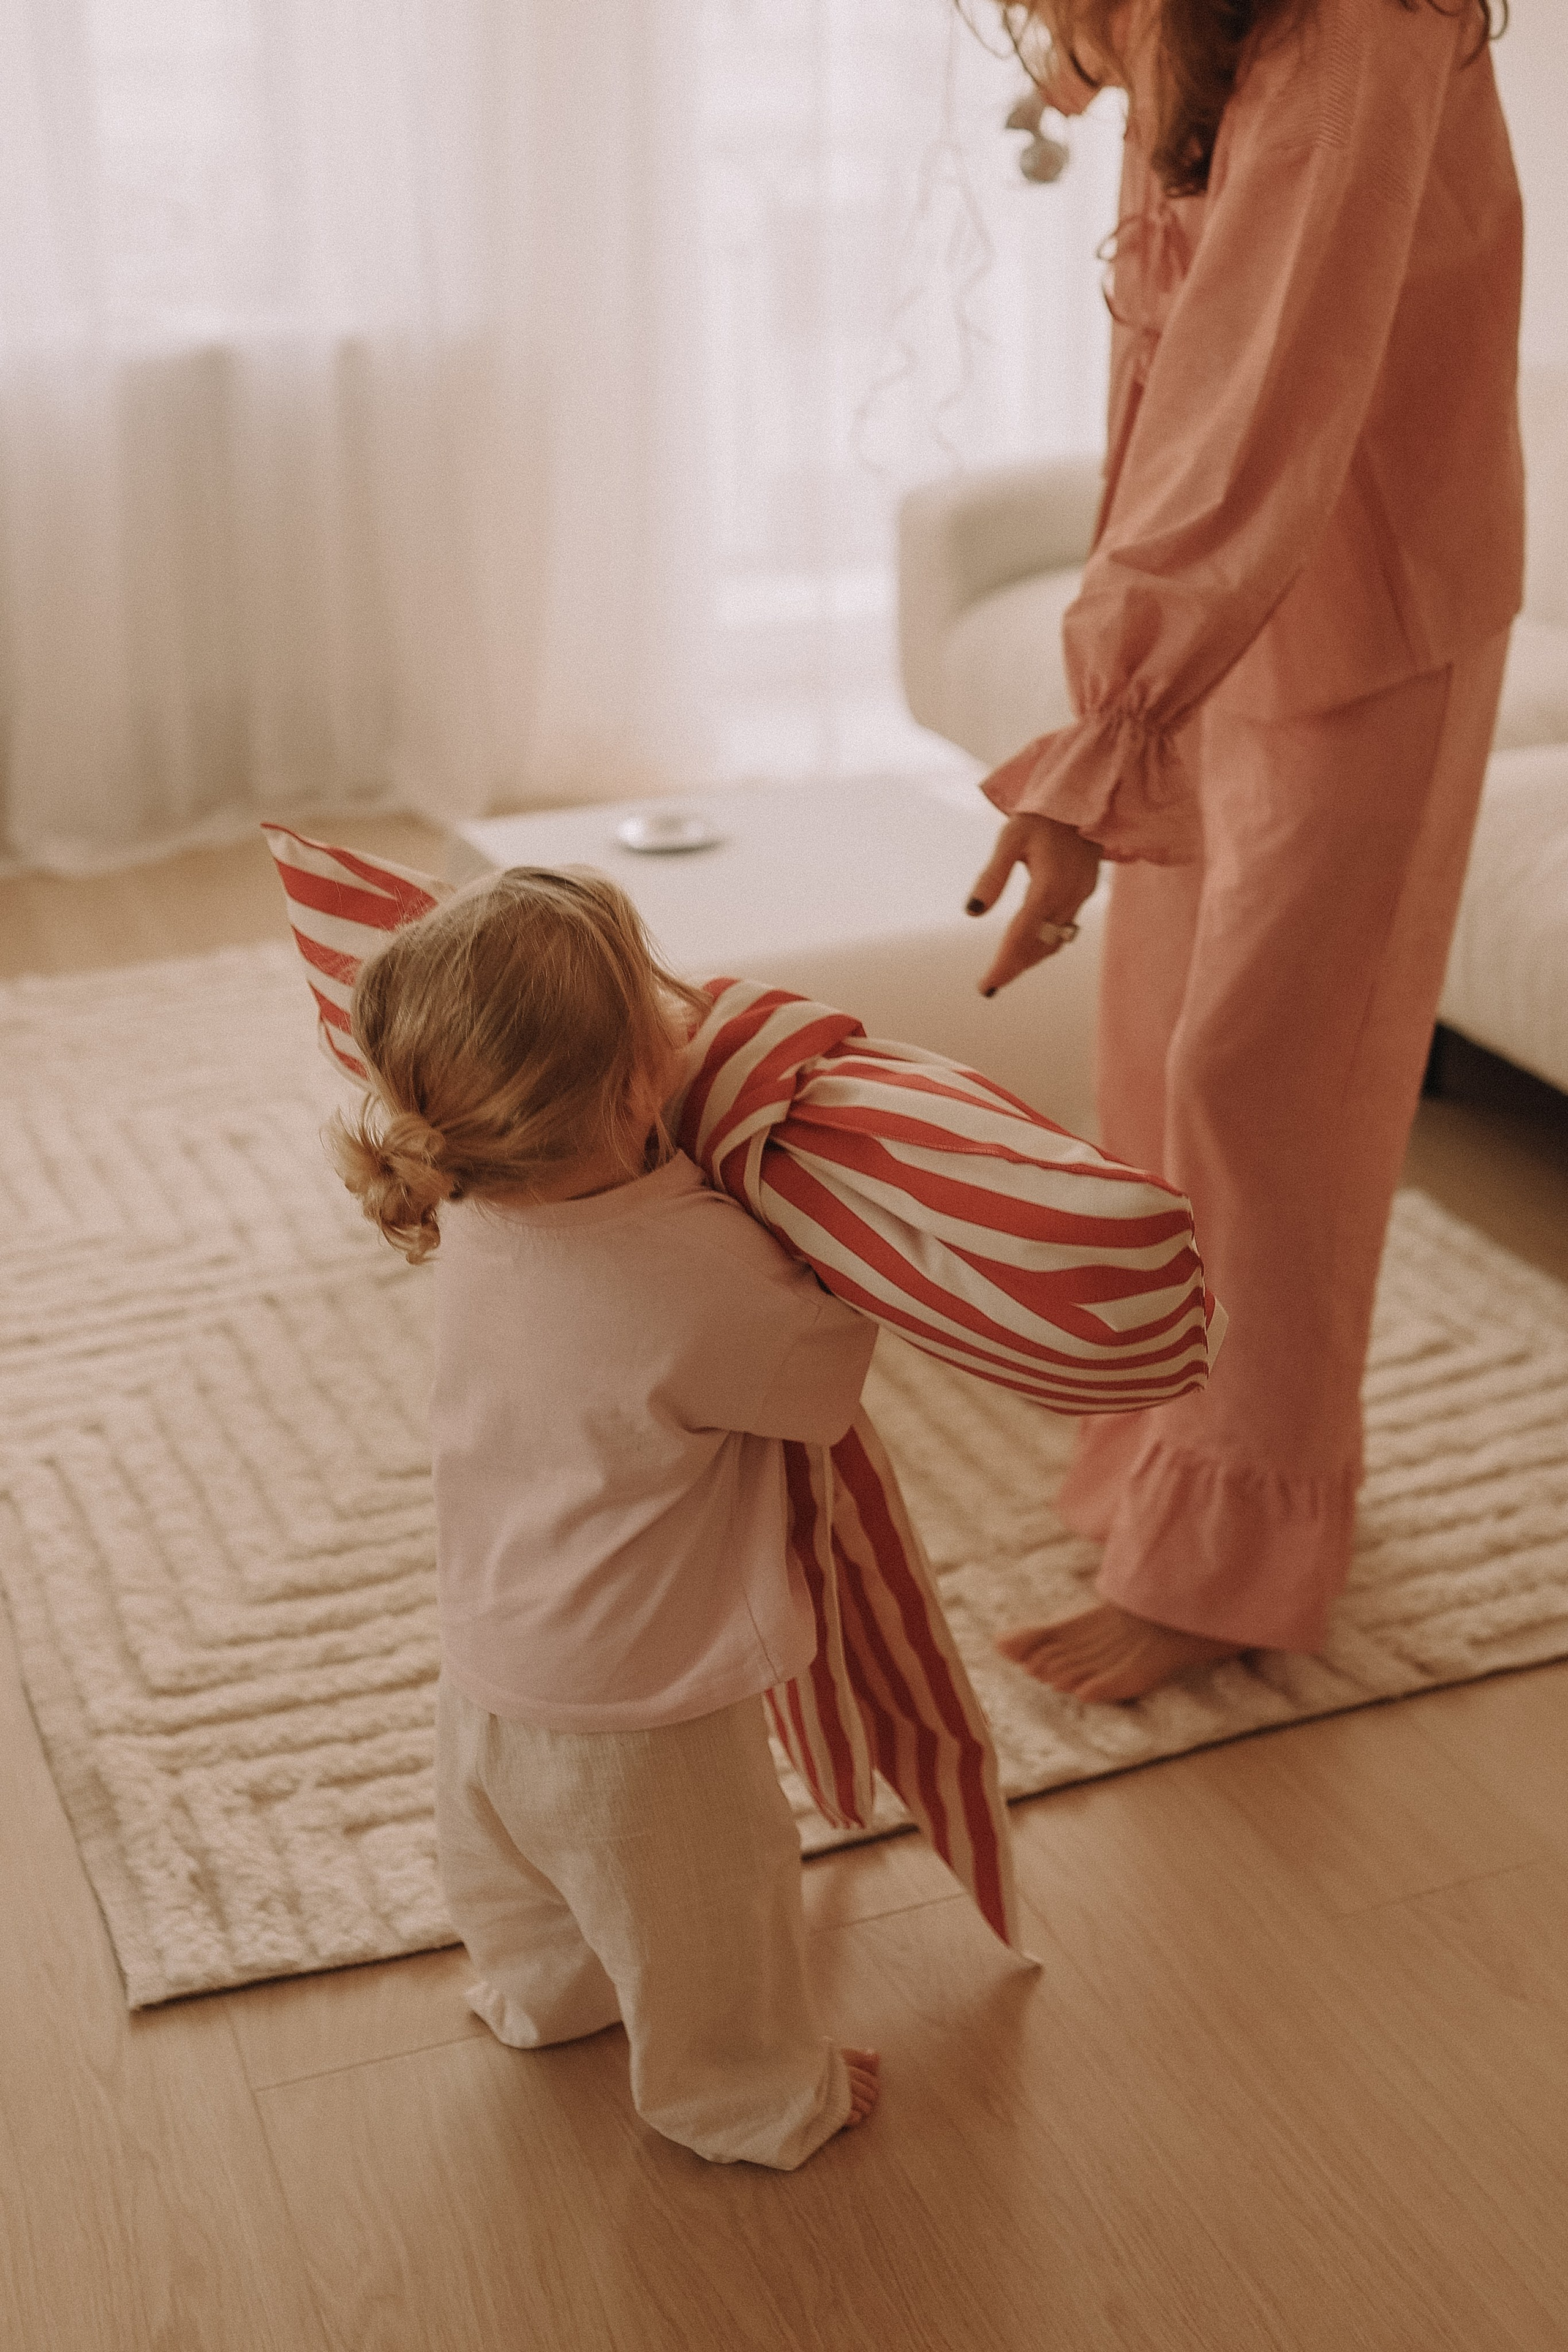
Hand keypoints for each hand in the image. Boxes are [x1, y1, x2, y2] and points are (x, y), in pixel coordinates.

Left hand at [966, 813, 1100, 996]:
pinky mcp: (1086, 892)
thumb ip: (992, 876)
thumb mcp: (1009, 838)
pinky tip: (1029, 948)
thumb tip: (972, 913)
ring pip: (1054, 942)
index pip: (1021, 936)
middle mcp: (1068, 896)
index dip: (1003, 965)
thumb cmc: (1039, 816)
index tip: (985, 987)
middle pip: (1038, 946)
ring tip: (1005, 970)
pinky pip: (1065, 929)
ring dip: (1030, 959)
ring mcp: (1081, 896)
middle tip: (989, 985)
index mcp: (1048, 885)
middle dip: (1014, 967)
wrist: (1082, 798)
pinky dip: (1045, 943)